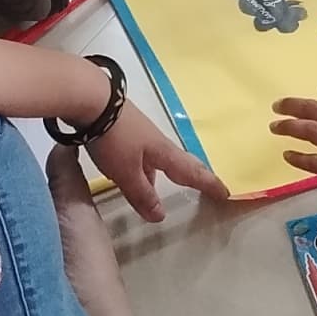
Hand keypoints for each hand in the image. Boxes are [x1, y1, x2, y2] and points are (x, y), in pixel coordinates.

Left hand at [85, 100, 227, 221]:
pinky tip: (131, 171)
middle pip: (180, 162)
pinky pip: (142, 153)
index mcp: (163, 153)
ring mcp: (141, 133)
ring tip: (157, 188)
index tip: (225, 193)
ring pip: (158, 158)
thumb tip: (160, 216)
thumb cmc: (114, 138)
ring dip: (163, 173)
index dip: (209, 183)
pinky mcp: (124, 128)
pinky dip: (145, 166)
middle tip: (206, 185)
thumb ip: (142, 194)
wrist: (91, 99)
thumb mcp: (126, 172)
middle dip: (194, 175)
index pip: (192, 172)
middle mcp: (157, 142)